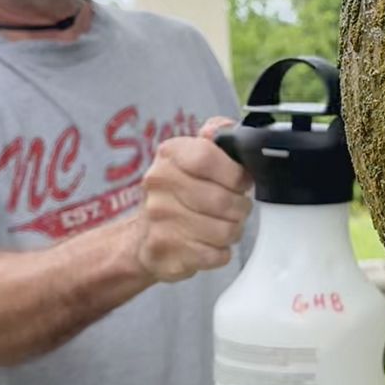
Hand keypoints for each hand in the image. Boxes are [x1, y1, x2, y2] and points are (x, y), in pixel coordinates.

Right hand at [136, 117, 250, 282]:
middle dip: (240, 207)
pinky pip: (216, 255)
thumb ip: (217, 136)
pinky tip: (209, 244)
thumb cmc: (179, 192)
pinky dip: (221, 252)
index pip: (208, 157)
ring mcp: (159, 219)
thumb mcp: (194, 155)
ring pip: (225, 230)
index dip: (235, 174)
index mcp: (170, 154)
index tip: (241, 182)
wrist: (143, 237)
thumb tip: (227, 129)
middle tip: (236, 208)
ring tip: (223, 225)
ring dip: (233, 230)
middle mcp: (158, 184)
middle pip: (223, 200)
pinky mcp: (165, 252)